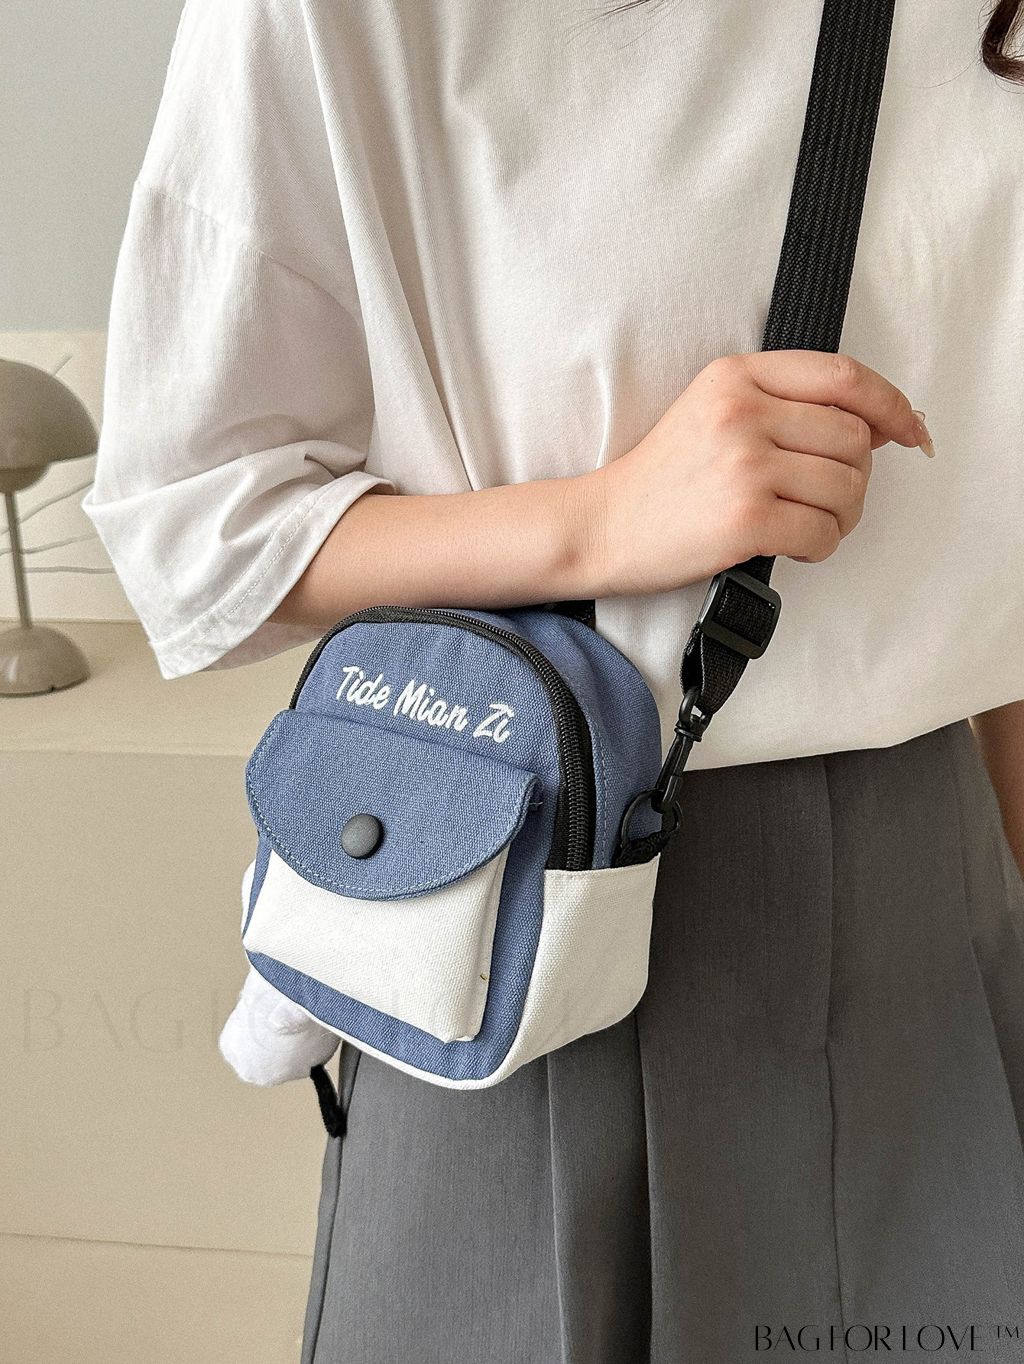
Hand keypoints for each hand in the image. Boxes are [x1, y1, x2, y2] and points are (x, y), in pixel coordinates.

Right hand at [585, 350, 930, 596]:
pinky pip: (823, 533)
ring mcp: (744, 466)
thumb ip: (785, 403)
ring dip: (840, 516)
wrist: (604, 525)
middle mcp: (742, 413)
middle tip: (827, 499)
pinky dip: (819, 547)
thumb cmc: (664, 478)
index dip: (892, 405)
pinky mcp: (744, 520)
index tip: (911, 431)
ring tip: (806, 524)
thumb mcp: (714, 411)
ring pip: (846, 488)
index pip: (844, 378)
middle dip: (856, 476)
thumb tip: (882, 423)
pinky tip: (791, 547)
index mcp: (737, 376)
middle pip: (854, 438)